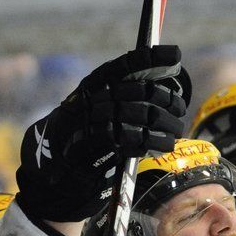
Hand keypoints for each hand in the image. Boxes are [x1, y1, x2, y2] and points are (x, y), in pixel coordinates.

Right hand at [16, 46, 189, 222]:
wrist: (54, 180)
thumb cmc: (85, 144)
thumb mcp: (101, 115)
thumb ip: (126, 99)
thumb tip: (165, 86)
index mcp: (89, 88)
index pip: (122, 66)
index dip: (149, 59)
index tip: (175, 55)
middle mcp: (86, 101)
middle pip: (134, 90)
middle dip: (163, 98)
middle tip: (181, 108)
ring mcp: (85, 125)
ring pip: (133, 114)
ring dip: (162, 122)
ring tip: (176, 130)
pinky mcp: (90, 151)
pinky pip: (127, 140)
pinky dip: (150, 141)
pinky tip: (163, 144)